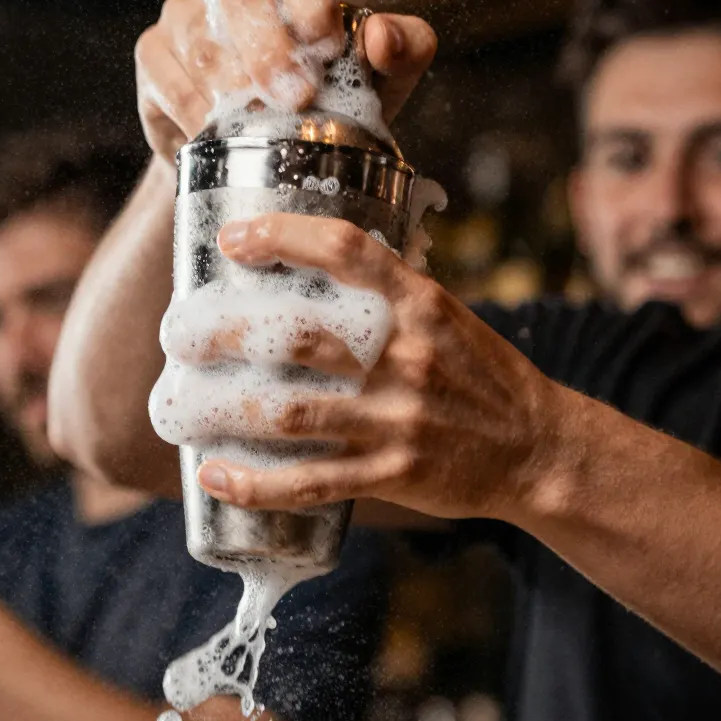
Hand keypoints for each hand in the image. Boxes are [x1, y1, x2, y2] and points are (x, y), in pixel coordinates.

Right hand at [135, 0, 438, 162]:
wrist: (265, 160)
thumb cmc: (330, 105)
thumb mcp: (384, 82)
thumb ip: (405, 49)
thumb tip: (382, 36)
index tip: (327, 41)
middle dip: (270, 49)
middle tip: (296, 98)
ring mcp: (187, 15)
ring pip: (199, 39)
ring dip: (230, 84)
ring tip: (255, 121)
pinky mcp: (153, 54)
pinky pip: (166, 74)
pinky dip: (191, 106)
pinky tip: (212, 132)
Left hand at [186, 213, 570, 522]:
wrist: (540, 449)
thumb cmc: (484, 377)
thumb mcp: (446, 317)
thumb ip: (387, 296)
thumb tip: (311, 264)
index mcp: (421, 305)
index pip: (346, 250)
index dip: (282, 237)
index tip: (232, 239)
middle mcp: (405, 358)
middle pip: (295, 338)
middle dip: (225, 333)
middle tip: (179, 332)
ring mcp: (396, 419)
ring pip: (288, 413)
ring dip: (223, 409)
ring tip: (180, 404)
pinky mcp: (392, 473)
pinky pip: (310, 481)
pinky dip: (255, 483)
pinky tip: (215, 477)